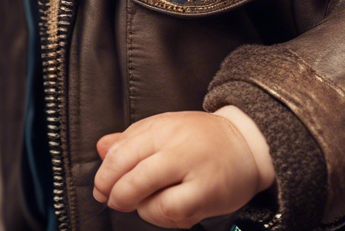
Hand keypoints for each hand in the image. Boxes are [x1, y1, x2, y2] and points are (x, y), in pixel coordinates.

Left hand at [92, 108, 273, 228]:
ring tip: (144, 202)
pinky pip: (174, 212)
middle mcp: (176, 147)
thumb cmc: (199, 138)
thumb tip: (101, 148)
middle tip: (113, 200)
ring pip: (152, 200)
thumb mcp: (162, 127)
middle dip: (117, 195)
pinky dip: (162, 216)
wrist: (244, 144)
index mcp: (160, 127)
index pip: (121, 152)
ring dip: (141, 208)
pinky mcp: (208, 193)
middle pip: (133, 176)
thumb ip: (130, 139)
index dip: (105, 175)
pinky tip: (164, 209)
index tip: (100, 187)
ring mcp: (193, 171)